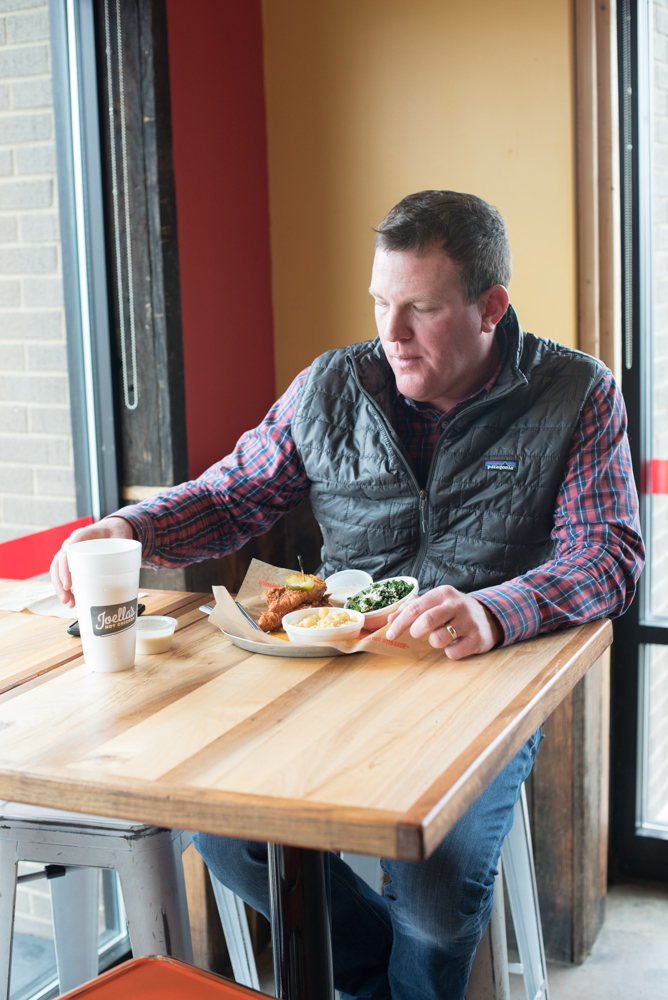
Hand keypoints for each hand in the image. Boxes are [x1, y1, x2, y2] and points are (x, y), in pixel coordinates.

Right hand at [50, 517, 135, 607]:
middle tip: (67, 600)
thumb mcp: (121, 536)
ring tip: (69, 603)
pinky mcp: (73, 560)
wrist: (114, 528)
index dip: (64, 569)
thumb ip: (123, 547)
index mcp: (81, 535)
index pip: (66, 552)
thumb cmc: (116, 531)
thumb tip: (126, 565)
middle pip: (58, 563)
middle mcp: (72, 543)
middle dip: (60, 584)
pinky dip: (65, 586)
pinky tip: (72, 599)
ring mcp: (71, 552)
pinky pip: (63, 572)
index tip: (69, 585)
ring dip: (61, 588)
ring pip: (58, 570)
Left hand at [385, 585, 502, 658]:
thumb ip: (413, 610)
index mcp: (443, 594)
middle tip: (416, 635)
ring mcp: (468, 622)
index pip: (415, 608)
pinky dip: (449, 652)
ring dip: (434, 642)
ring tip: (440, 638)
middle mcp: (456, 605)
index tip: (391, 635)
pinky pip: (453, 652)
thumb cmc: (454, 611)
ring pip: (439, 639)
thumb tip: (390, 620)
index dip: (399, 623)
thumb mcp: (436, 604)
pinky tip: (455, 644)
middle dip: (416, 631)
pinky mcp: (477, 639)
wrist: (489, 617)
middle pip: (427, 621)